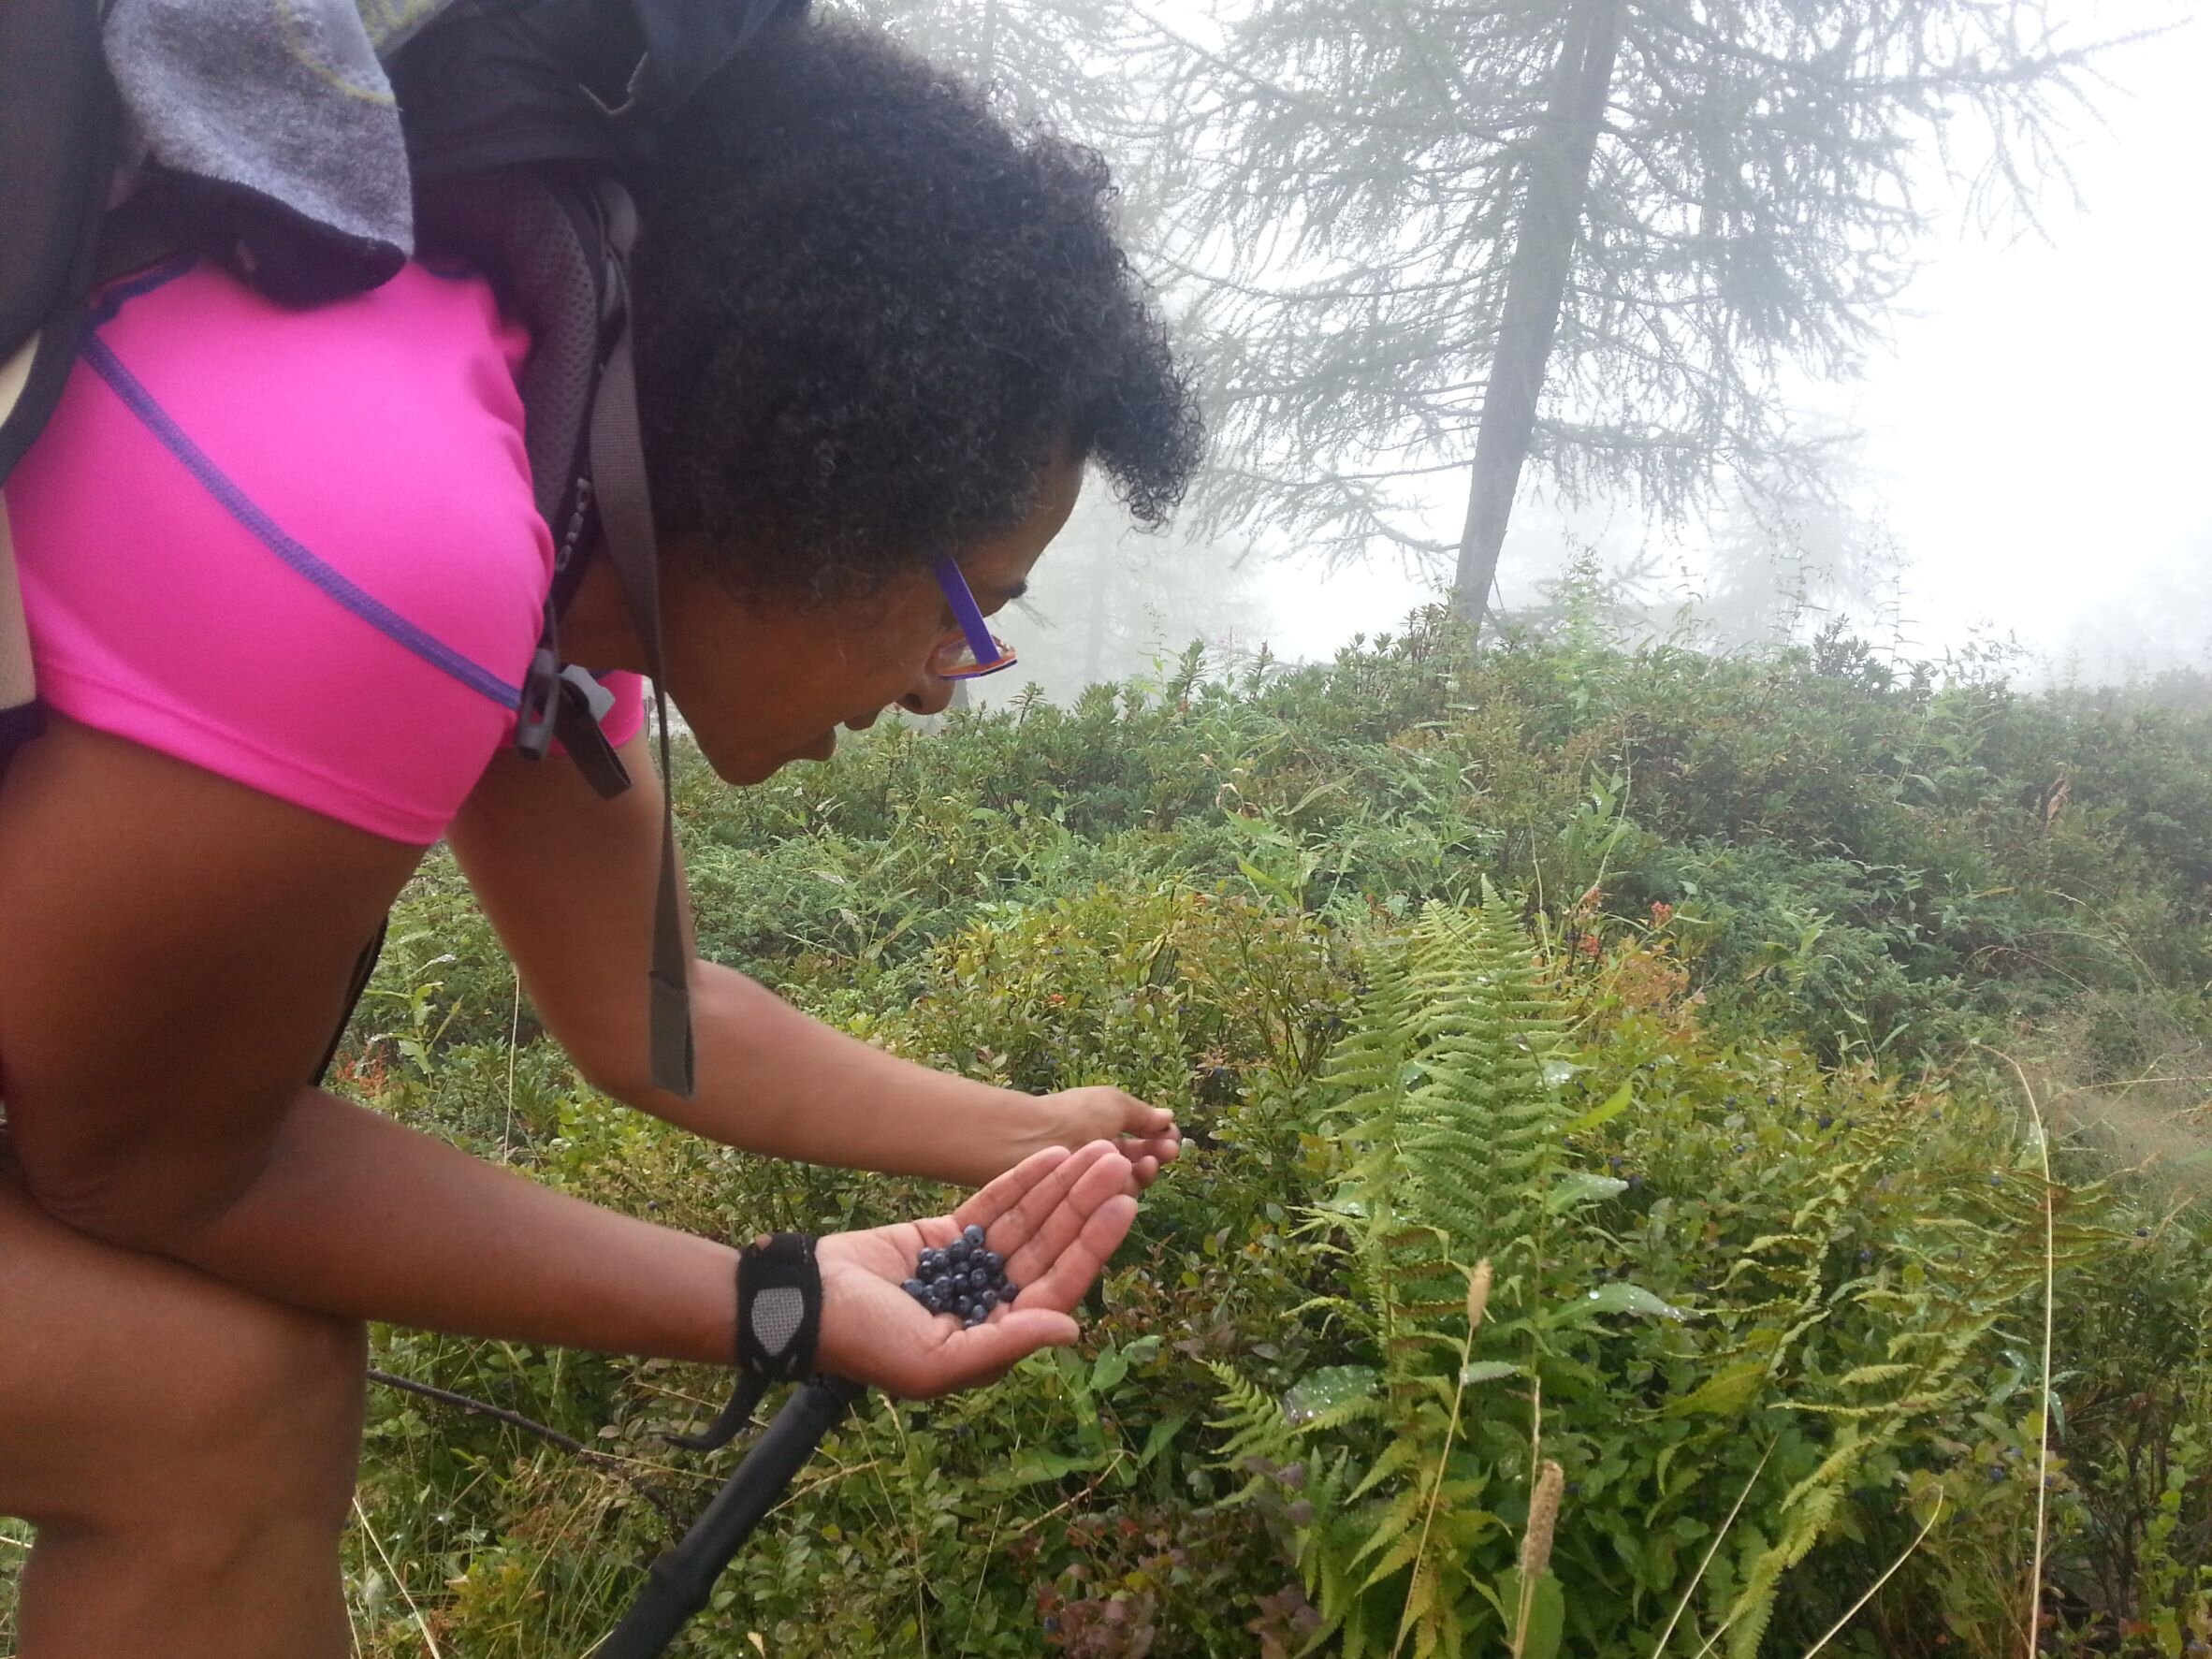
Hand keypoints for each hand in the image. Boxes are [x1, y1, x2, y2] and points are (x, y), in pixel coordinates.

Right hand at [813, 1141, 1137, 1396]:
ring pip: (1029, 1221)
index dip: (1093, 1245)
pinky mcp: (946, 1236)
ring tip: (1097, 1150)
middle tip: (1120, 1163)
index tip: (1124, 1205)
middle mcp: (993, 1302)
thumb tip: (1072, 1329)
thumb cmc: (866, 1343)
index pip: (1059, 1286)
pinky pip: (994, 1205)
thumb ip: (1006, 1343)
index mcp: (997, 1336)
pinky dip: (1023, 1181)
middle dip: (1086, 1205)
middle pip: (1051, 1247)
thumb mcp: (935, 1361)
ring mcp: (971, 1266)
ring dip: (1063, 1187)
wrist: (806, 1304)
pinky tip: (1052, 1156)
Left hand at [1034, 1086, 1180, 1188]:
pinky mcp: (1083, 1206)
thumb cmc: (1074, 1115)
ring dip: (1145, 1170)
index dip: (1157, 1135)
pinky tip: (1133, 1176)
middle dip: (1156, 1154)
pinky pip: (1111, 1200)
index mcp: (1101, 1126)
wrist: (1032, 1140)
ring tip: (1150, 1162)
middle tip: (1169, 1151)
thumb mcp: (1114, 1103)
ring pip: (1127, 1183)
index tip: (1171, 1133)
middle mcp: (1095, 1155)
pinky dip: (1126, 1189)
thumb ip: (1143, 1114)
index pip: (1137, 1137)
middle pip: (1135, 1161)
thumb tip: (1168, 1116)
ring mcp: (1088, 1181)